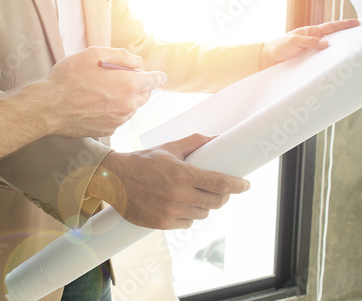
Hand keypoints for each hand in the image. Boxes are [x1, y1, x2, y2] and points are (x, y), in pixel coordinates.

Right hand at [37, 46, 166, 137]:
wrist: (49, 107)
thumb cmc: (68, 78)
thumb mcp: (93, 55)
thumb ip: (121, 56)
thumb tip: (138, 62)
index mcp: (127, 84)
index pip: (152, 80)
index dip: (158, 77)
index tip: (161, 76)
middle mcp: (127, 105)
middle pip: (144, 96)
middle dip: (140, 87)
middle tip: (125, 79)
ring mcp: (118, 120)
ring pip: (132, 108)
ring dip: (127, 99)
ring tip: (107, 91)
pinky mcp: (107, 130)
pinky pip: (118, 119)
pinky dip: (115, 111)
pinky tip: (99, 105)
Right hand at [87, 134, 250, 228]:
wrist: (114, 180)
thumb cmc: (142, 162)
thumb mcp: (168, 148)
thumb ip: (194, 143)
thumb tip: (216, 138)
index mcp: (182, 174)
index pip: (220, 183)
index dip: (238, 185)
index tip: (246, 184)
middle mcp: (178, 195)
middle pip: (216, 202)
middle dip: (223, 196)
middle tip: (220, 191)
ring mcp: (170, 211)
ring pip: (202, 214)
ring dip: (204, 206)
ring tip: (195, 196)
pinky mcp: (162, 223)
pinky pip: (186, 224)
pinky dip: (188, 216)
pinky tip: (181, 207)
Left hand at [259, 19, 359, 69]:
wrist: (266, 59)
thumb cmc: (278, 47)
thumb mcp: (293, 41)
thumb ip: (309, 41)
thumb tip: (325, 43)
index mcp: (310, 32)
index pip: (330, 27)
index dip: (343, 25)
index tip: (356, 23)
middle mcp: (312, 41)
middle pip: (332, 39)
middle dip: (344, 38)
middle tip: (356, 39)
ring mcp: (310, 52)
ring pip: (326, 51)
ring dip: (335, 53)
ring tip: (346, 53)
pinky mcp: (306, 62)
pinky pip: (319, 62)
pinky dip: (325, 63)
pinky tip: (331, 66)